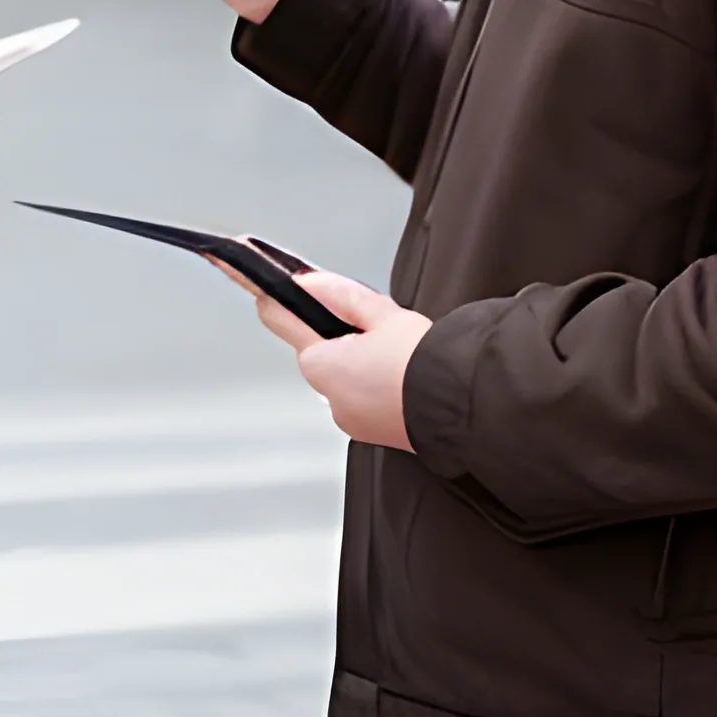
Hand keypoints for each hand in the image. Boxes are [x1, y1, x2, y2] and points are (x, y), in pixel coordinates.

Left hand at [218, 264, 429, 450]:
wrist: (464, 407)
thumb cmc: (428, 363)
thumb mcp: (383, 314)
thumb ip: (340, 296)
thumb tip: (308, 283)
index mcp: (325, 364)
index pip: (283, 322)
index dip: (273, 299)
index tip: (252, 284)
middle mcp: (331, 397)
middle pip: (319, 353)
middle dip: (338, 337)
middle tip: (372, 327)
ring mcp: (350, 420)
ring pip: (342, 378)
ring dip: (358, 364)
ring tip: (396, 354)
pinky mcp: (371, 432)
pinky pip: (361, 400)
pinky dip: (374, 387)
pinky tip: (400, 378)